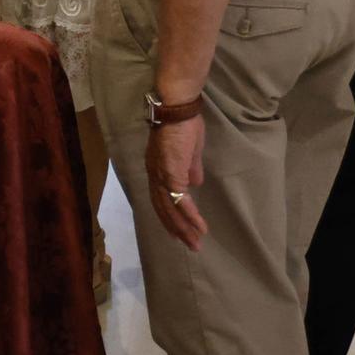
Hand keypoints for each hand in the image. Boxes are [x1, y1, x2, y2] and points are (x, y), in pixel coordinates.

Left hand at [145, 113, 207, 250]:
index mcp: (157, 169)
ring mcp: (161, 174)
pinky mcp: (172, 173)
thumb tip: (195, 184)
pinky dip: (190, 216)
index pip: (160, 199)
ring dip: (183, 227)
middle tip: (189, 245)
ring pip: (170, 209)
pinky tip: (200, 227)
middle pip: (162, 209)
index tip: (177, 232)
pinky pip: (181, 200)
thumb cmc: (184, 124)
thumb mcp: (189, 150)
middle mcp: (154, 175)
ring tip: (195, 242)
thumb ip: (190, 168)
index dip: (168, 216)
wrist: (178, 108)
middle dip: (176, 229)